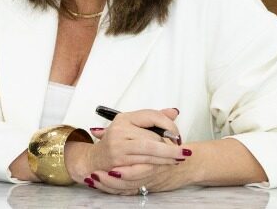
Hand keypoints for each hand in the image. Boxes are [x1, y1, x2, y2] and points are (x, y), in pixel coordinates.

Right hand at [73, 108, 187, 193]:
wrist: (95, 160)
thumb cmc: (117, 143)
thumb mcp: (132, 127)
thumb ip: (153, 119)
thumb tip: (174, 112)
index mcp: (125, 118)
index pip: (153, 116)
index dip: (170, 126)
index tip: (177, 136)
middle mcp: (120, 129)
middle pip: (154, 136)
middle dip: (170, 146)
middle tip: (181, 151)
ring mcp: (118, 145)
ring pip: (152, 151)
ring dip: (168, 157)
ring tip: (179, 159)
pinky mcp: (119, 160)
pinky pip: (144, 162)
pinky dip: (158, 164)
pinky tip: (166, 165)